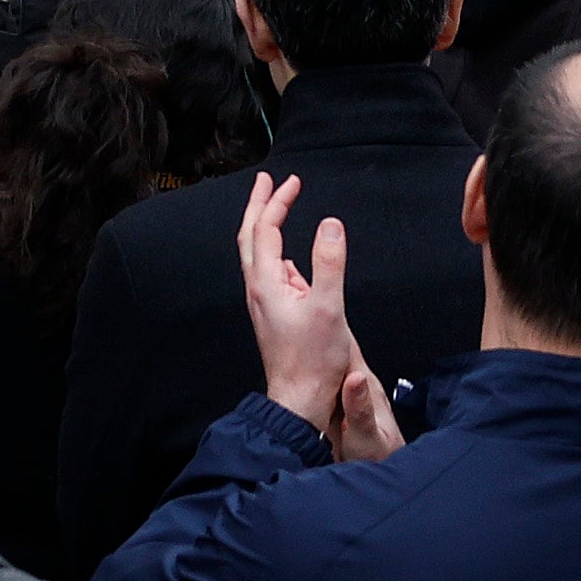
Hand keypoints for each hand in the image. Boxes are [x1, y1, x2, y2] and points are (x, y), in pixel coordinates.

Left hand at [234, 175, 373, 434]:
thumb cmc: (313, 360)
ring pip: (257, 255)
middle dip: (259, 205)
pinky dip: (278, 255)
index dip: (277, 201)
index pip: (264, 229)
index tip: (292, 181)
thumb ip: (329, 263)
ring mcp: (263, 302)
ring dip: (266, 228)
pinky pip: (270, 274)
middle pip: (250, 236)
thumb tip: (330, 223)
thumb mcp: (328, 307)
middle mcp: (257, 289)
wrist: (299, 400)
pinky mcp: (273, 315)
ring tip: (278, 209)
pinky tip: (292, 261)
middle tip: (268, 181)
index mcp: (265, 282)